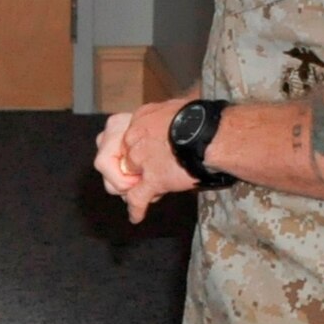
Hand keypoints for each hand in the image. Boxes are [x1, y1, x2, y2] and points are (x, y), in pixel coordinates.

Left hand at [94, 98, 193, 223]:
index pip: (117, 137)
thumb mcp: (172, 107)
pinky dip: (136, 209)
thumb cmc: (200, 117)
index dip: (127, 152)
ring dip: (130, 189)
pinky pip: (136, 198)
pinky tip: (135, 216)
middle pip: (112, 160)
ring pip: (120, 181)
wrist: (211, 132)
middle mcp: (132, 138)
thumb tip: (167, 117)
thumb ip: (161, 116)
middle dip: (123, 171)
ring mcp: (140, 160)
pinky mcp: (152, 179)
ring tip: (147, 191)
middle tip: (137, 176)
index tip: (138, 157)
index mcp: (137, 119)